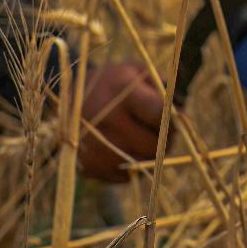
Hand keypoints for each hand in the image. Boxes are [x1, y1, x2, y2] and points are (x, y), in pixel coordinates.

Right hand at [77, 61, 165, 182]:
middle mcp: (106, 119)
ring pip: (142, 163)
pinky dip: (131, 165)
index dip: (174, 120)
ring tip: (143, 137)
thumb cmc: (112, 83)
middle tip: (162, 131)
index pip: (160, 114)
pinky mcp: (89, 166)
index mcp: (120, 90)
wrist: (65, 98)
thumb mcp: (135, 72)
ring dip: (149, 154)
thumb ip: (162, 88)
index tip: (177, 118)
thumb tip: (181, 117)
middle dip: (165, 139)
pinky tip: (124, 147)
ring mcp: (95, 145)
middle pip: (154, 145)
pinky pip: (126, 175)